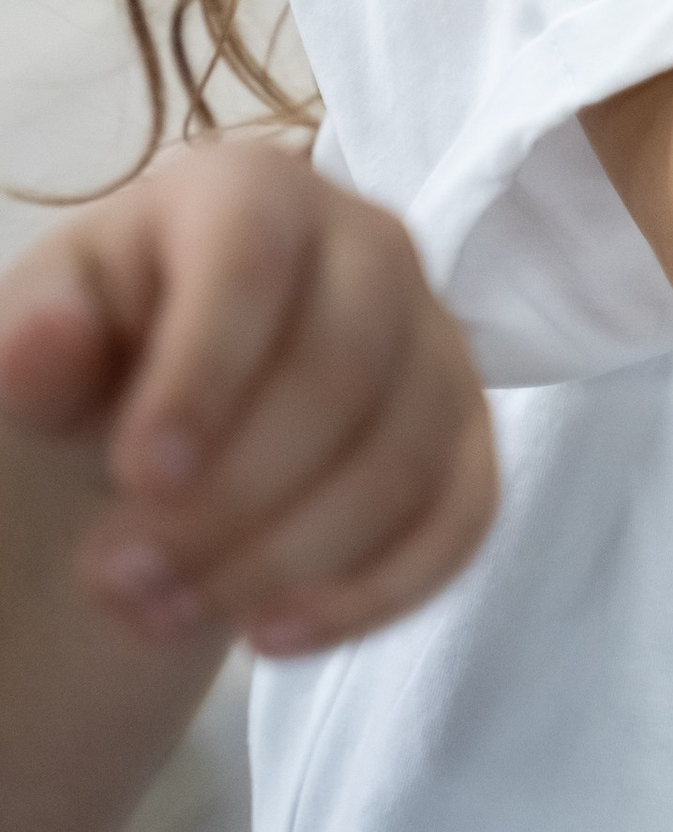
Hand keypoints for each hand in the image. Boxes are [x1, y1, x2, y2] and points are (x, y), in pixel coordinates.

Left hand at [0, 141, 496, 660]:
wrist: (178, 402)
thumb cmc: (108, 343)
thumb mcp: (50, 329)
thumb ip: (38, 335)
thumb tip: (40, 346)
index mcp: (255, 192)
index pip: (254, 263)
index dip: (205, 372)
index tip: (137, 477)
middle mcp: (373, 244)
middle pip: (344, 370)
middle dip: (234, 497)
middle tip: (116, 581)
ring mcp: (436, 342)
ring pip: (403, 460)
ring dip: (286, 562)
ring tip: (161, 619)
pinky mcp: (469, 435)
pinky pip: (461, 519)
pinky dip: (376, 593)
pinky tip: (274, 639)